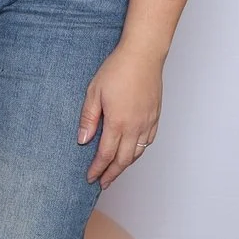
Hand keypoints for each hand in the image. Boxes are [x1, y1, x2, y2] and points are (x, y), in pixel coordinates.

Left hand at [79, 46, 164, 186]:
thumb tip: (83, 140)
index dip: (97, 169)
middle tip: (103, 183)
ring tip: (115, 172)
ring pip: (137, 153)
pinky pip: (149, 142)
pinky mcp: (155, 116)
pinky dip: (139, 152)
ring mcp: (147, 122)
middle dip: (112, 174)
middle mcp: (135, 127)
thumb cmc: (117, 69)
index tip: (90, 178)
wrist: (143, 55)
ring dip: (125, 166)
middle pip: (123, 160)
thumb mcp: (94, 92)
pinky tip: (133, 153)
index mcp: (118, 122)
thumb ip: (88, 118)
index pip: (106, 154)